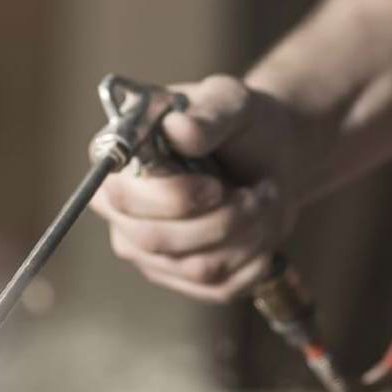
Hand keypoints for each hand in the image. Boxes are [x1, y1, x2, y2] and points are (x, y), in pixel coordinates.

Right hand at [88, 74, 317, 303]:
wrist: (274, 156)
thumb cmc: (242, 124)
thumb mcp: (231, 103)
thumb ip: (207, 114)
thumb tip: (178, 128)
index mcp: (117, 161)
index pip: (120, 197)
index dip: (172, 199)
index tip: (216, 185)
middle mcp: (121, 210)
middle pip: (155, 240)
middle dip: (221, 219)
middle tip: (257, 192)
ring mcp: (148, 250)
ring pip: (195, 267)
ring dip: (247, 234)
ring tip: (264, 201)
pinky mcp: (180, 278)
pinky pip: (218, 288)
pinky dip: (254, 260)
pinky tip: (261, 229)